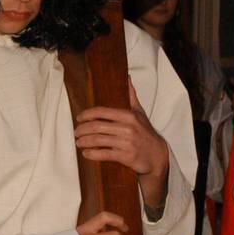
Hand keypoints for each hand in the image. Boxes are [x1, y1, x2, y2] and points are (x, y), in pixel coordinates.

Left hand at [75, 81, 169, 209]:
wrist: (157, 155)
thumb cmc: (146, 133)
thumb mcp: (140, 112)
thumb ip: (131, 95)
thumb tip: (127, 78)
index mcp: (128, 116)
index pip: (102, 112)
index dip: (87, 114)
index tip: (79, 118)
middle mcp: (127, 128)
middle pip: (97, 126)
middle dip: (82, 129)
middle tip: (76, 132)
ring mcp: (126, 143)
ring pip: (98, 140)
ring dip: (84, 141)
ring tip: (79, 142)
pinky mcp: (125, 156)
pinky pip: (104, 154)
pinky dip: (92, 154)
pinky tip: (86, 153)